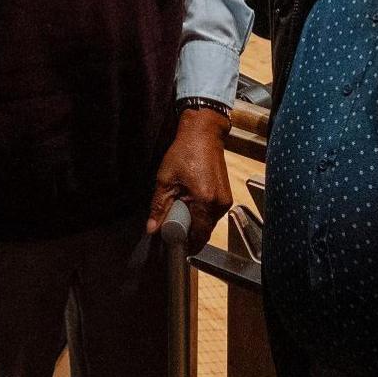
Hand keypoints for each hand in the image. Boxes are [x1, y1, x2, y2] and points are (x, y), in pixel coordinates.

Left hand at [147, 107, 232, 245]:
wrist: (203, 134)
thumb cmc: (184, 152)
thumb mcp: (165, 179)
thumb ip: (159, 206)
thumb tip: (152, 229)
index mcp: (205, 201)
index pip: (198, 236)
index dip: (183, 241)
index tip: (170, 241)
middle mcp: (219, 204)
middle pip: (203, 231)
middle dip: (187, 231)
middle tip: (171, 223)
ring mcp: (225, 201)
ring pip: (208, 223)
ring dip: (194, 221)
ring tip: (179, 208)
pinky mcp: (225, 196)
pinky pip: (212, 214)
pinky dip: (200, 213)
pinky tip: (188, 201)